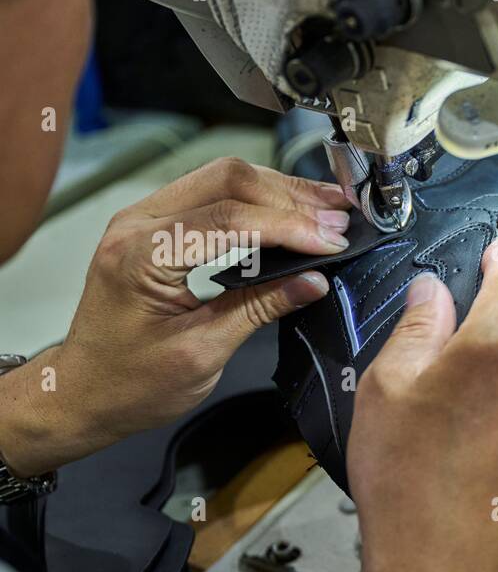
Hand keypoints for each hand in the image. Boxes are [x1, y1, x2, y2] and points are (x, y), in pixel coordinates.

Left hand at [0, 157, 348, 476]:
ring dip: (279, 192)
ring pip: (223, 178)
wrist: (84, 392)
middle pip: (227, 180)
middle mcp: (137, 224)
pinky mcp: (158, 227)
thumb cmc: (129, 382)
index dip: (289, 226)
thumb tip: (312, 281)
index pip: (229, 219)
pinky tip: (291, 214)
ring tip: (328, 208)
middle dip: (290, 196)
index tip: (332, 240)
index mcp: (141, 256)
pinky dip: (259, 201)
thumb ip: (259, 309)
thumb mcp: (203, 353)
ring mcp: (144, 219)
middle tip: (339, 218)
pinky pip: (214, 195)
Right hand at [347, 237, 497, 571]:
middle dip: (485, 349)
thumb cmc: (404, 473)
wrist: (443, 564)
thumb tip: (436, 290)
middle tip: (441, 386)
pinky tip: (484, 461)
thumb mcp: (387, 387)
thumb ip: (419, 326)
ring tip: (459, 436)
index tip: (496, 252)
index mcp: (495, 344)